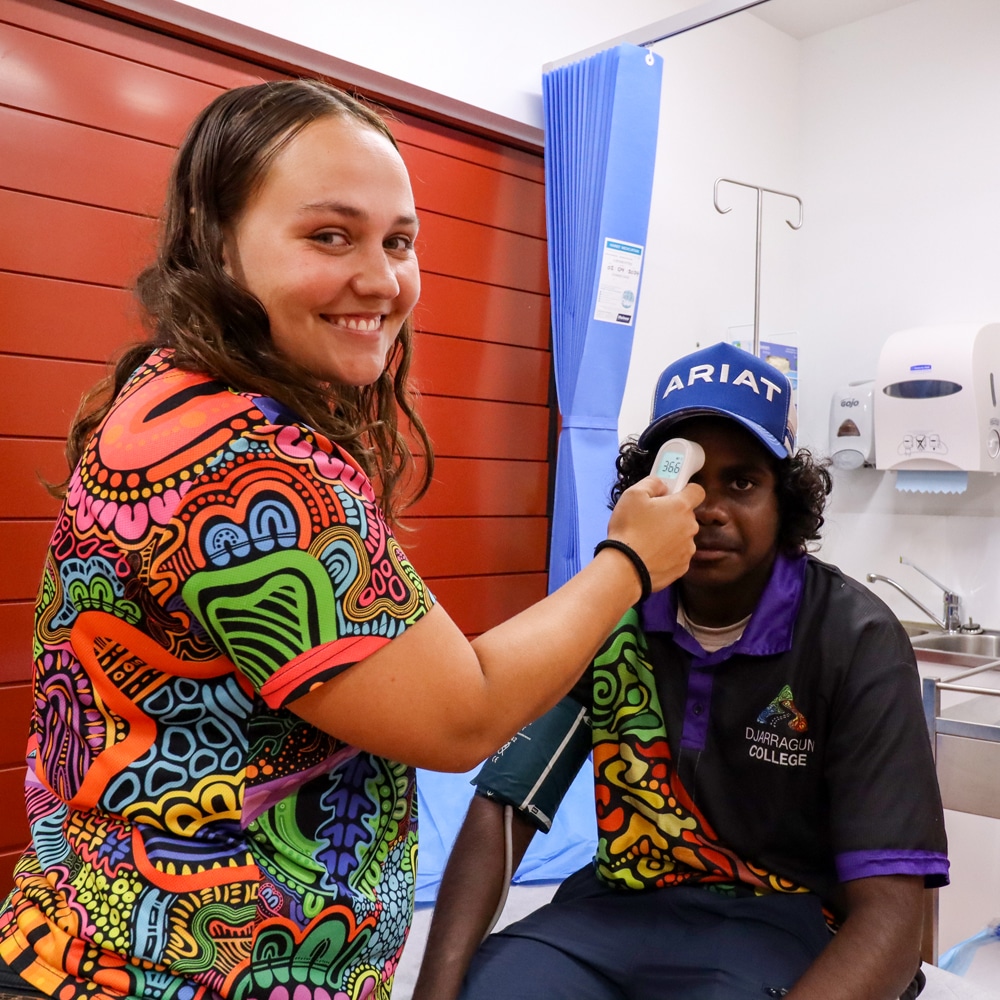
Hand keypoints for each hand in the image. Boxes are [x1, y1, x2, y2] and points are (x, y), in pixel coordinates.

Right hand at [605, 477, 702, 592]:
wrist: (626, 568)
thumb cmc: (629, 530)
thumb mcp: (632, 495)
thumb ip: (652, 483)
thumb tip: (662, 485)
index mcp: (681, 507)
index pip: (697, 492)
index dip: (686, 490)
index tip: (673, 494)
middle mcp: (690, 527)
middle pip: (686, 516)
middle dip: (672, 515)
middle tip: (651, 518)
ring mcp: (688, 549)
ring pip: (682, 536)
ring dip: (670, 535)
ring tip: (647, 539)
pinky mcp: (682, 567)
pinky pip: (678, 554)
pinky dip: (667, 553)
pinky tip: (651, 554)